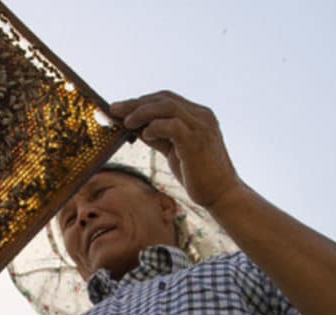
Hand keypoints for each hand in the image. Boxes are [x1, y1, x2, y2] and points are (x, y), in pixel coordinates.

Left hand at [111, 91, 241, 208]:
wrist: (222, 195)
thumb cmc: (198, 176)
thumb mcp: (175, 152)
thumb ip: (160, 137)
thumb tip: (137, 128)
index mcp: (198, 116)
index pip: (166, 100)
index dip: (142, 102)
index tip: (121, 108)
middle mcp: (201, 116)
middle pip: (164, 99)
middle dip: (136, 103)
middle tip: (114, 109)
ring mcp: (201, 126)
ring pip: (167, 107)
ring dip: (142, 112)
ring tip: (125, 121)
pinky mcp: (197, 140)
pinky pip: (172, 125)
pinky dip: (155, 127)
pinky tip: (144, 134)